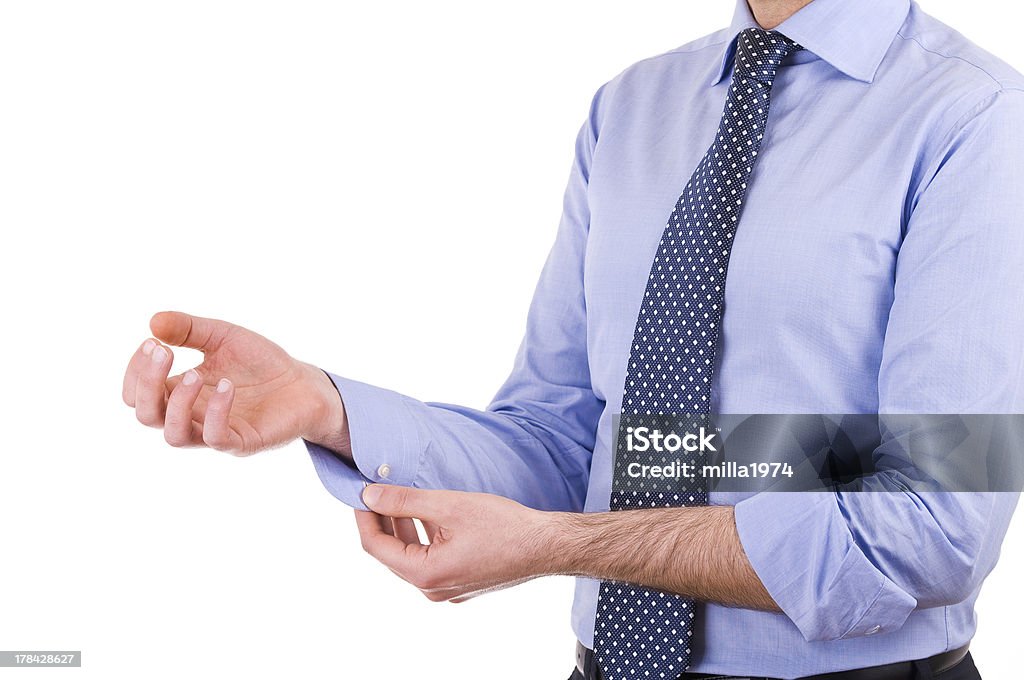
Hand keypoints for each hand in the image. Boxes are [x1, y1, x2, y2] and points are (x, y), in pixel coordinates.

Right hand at [122, 311, 348, 455]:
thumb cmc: (260, 363)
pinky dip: (215, 412)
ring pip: (174, 435)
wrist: (304, 383)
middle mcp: (191, 416)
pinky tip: (227, 386)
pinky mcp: (242, 442)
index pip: (137, 394)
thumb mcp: (223, 336)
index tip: (153, 342)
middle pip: (146, 415)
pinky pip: (216, 438)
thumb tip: (153, 322)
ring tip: (195, 373)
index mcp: (180, 392)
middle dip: (146, 383)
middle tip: (163, 351)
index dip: (136, 371)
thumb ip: (190, 329)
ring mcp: (214, 432)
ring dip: (177, 402)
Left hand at [356, 485, 555, 601]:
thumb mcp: (449, 506)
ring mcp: (448, 591)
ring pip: (412, 556)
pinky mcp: (462, 585)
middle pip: (393, 553)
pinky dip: (424, 538)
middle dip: (383, 520)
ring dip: (404, 528)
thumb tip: (369, 495)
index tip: (360, 491)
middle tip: (378, 489)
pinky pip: (432, 561)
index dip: (364, 516)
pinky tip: (430, 515)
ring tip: (402, 497)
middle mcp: (433, 590)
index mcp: (425, 575)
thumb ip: (405, 500)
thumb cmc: (504, 526)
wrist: (546, 546)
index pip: (376, 546)